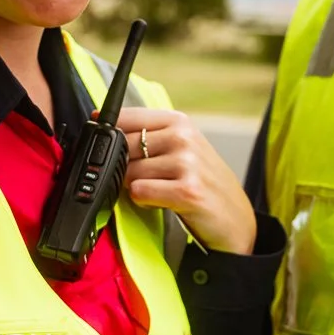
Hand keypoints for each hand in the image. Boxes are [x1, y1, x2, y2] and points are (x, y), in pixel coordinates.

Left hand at [113, 107, 257, 253]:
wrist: (235, 218)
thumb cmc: (203, 182)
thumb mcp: (181, 149)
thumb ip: (148, 137)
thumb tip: (101, 129)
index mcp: (179, 121)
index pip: (127, 116)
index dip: (108, 130)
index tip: (98, 134)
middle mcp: (183, 137)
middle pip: (123, 147)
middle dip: (125, 167)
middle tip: (146, 179)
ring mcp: (187, 163)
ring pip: (130, 172)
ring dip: (136, 187)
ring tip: (161, 191)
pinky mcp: (187, 191)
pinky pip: (140, 192)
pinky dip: (144, 202)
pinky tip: (163, 202)